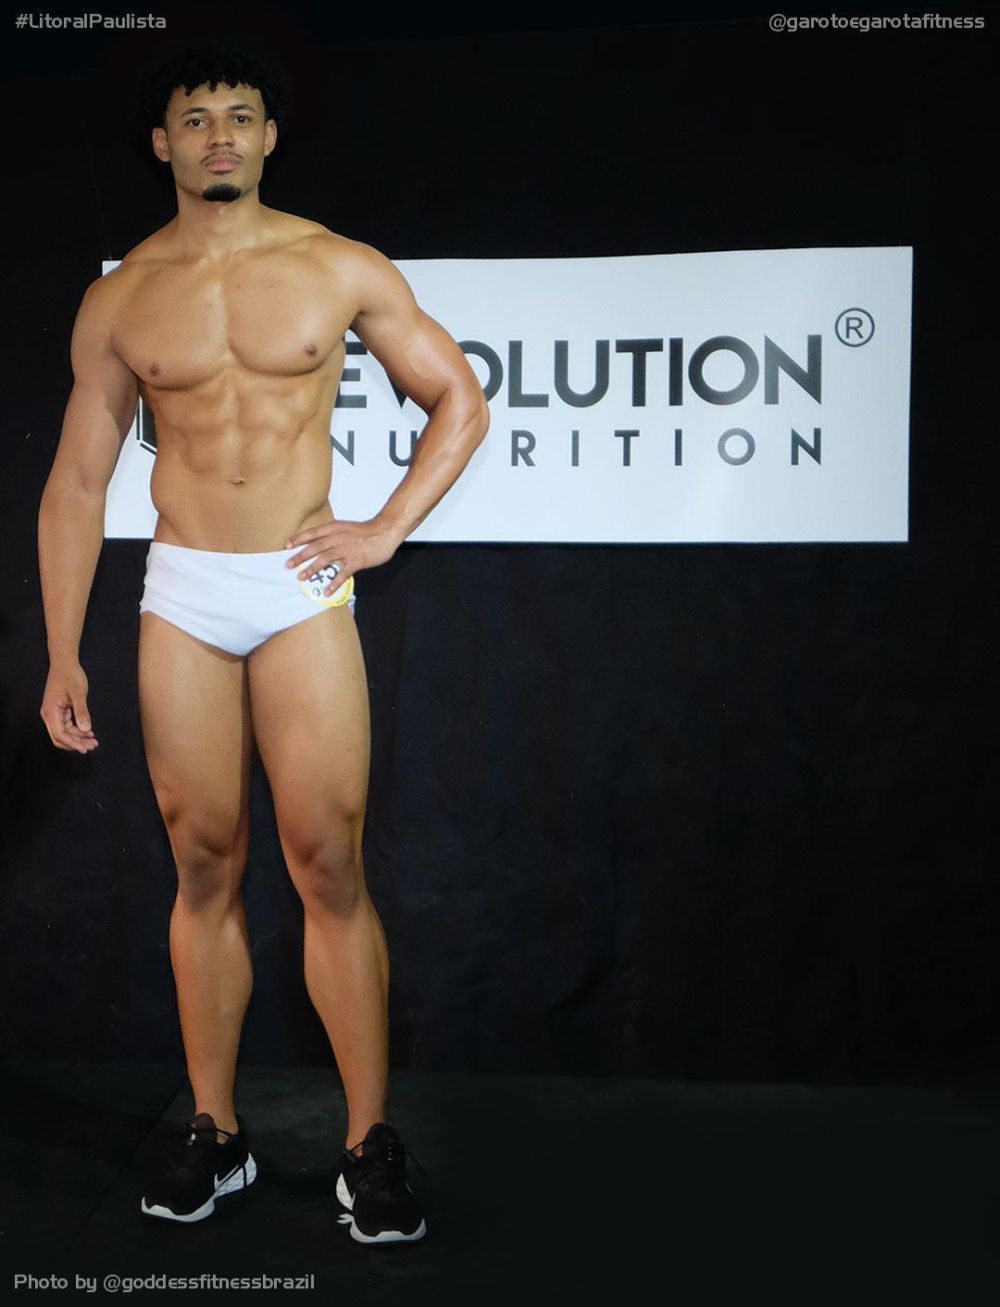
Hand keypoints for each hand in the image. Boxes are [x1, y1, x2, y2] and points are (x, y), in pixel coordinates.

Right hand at [40, 660, 97, 753]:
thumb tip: (86, 729)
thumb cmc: (70, 675)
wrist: (65, 663)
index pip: (60, 735)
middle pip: (60, 737)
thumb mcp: (78, 693)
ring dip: (78, 738)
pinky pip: (67, 726)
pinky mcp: (60, 711)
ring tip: (94, 740)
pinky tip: (89, 732)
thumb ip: (82, 711)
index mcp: (50, 712)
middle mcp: (49, 715)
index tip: (85, 748)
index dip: (72, 744)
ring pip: (65, 733)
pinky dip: (77, 730)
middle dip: (76, 743)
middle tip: (92, 746)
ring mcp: (54, 713)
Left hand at [284, 517, 402, 593]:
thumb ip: (332, 534)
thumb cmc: (365, 531)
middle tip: (288, 565)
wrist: (385, 531)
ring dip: (312, 569)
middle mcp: (339, 538)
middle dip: (300, 556)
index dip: (299, 539)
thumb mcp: (345, 528)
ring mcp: (348, 550)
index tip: (287, 546)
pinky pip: (343, 573)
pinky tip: (327, 591)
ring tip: (302, 577)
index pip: (313, 533)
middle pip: (316, 547)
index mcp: (335, 528)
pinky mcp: (357, 561)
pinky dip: (334, 583)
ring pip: (326, 559)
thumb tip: (317, 544)